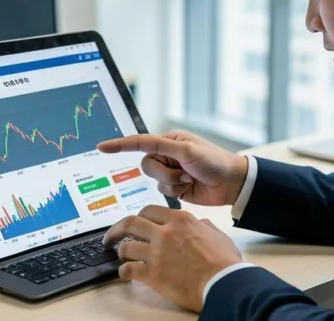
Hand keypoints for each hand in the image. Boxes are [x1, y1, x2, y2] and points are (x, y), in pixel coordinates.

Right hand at [97, 131, 247, 205]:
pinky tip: (190, 187)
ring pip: (154, 180)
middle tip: (184, 172)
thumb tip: (142, 141)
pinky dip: (175, 191)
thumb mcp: (188, 150)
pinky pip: (163, 191)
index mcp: (169, 141)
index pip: (139, 142)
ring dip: (171, 183)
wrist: (232, 184)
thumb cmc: (214, 161)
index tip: (101, 147)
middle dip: (163, 172)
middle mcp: (167, 155)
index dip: (120, 145)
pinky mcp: (175, 188)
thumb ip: (163, 147)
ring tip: (189, 179)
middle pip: (146, 165)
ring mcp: (171, 172)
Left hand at [103, 205, 242, 311]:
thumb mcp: (217, 234)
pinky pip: (128, 269)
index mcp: (180, 220)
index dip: (140, 217)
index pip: (149, 210)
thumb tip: (199, 224)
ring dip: (121, 252)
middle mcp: (164, 233)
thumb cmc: (224, 261)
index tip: (136, 223)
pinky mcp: (152, 274)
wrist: (223, 282)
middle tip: (111, 236)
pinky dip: (124, 272)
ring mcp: (156, 253)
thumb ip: (203, 226)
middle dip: (116, 230)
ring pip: (126, 247)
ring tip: (122, 257)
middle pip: (130, 223)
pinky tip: (125, 275)